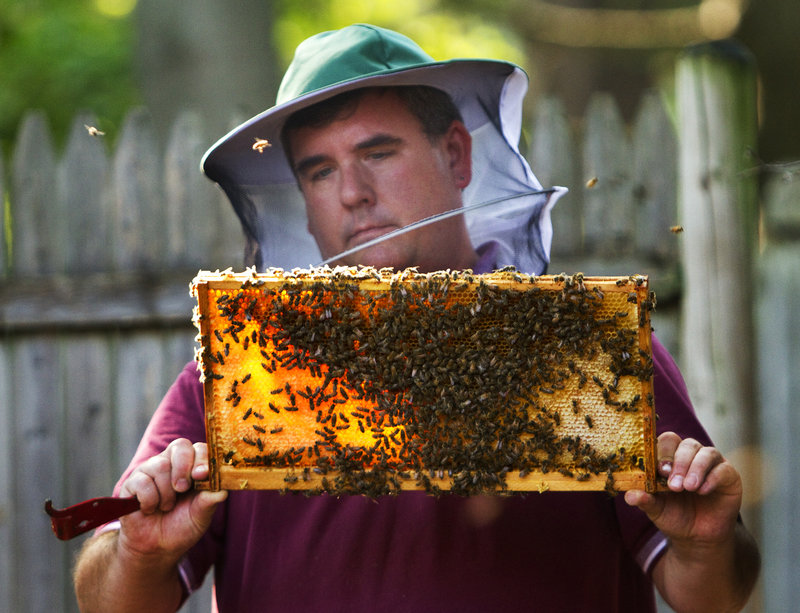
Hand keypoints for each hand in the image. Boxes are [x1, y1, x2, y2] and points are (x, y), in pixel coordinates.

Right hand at [117, 439, 227, 562]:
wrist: (156, 548)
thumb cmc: (182, 526)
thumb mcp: (201, 515)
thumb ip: (210, 501)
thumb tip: (223, 491)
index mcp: (192, 467)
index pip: (199, 448)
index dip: (202, 459)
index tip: (202, 476)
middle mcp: (172, 463)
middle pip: (180, 446)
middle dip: (183, 468)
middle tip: (182, 489)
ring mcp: (150, 470)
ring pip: (160, 465)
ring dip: (166, 492)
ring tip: (166, 507)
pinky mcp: (132, 483)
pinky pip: (142, 482)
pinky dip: (149, 500)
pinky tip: (150, 509)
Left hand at [624, 431, 741, 546]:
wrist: (698, 537)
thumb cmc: (674, 516)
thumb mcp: (656, 509)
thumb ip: (645, 500)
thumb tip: (629, 495)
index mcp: (670, 458)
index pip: (665, 442)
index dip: (661, 452)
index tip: (658, 471)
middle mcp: (691, 455)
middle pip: (685, 444)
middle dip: (679, 462)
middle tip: (674, 484)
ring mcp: (711, 464)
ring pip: (706, 452)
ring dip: (695, 468)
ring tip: (688, 488)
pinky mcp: (729, 475)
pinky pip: (723, 469)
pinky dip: (712, 478)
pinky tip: (702, 491)